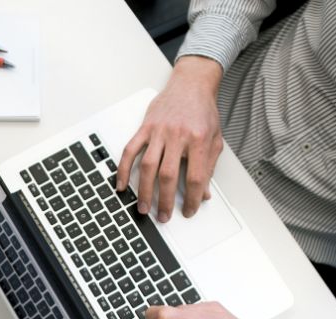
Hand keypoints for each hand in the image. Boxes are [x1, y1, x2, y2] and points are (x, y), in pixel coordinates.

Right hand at [116, 56, 223, 221]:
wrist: (191, 84)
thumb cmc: (203, 111)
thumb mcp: (214, 139)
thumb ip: (209, 166)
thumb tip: (204, 193)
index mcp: (198, 139)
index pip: (195, 177)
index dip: (193, 198)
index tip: (190, 210)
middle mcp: (178, 135)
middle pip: (168, 175)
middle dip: (165, 200)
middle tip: (163, 216)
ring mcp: (159, 131)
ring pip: (148, 166)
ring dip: (144, 190)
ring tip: (143, 207)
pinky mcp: (145, 127)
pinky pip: (130, 150)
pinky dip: (123, 169)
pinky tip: (121, 184)